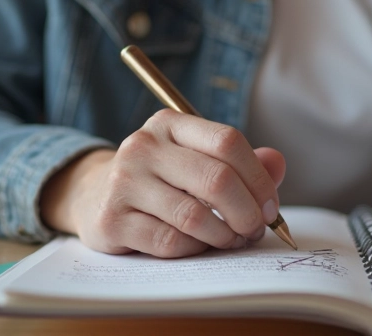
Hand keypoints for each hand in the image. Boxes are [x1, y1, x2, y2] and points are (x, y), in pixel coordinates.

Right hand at [40, 109, 285, 257]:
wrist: (94, 196)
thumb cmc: (161, 179)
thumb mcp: (197, 159)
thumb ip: (241, 161)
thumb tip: (278, 164)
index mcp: (170, 123)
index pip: (227, 141)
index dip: (258, 177)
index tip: (271, 206)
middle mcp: (144, 146)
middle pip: (215, 179)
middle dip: (247, 212)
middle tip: (255, 229)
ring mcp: (124, 182)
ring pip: (194, 216)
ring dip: (224, 236)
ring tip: (232, 240)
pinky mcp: (112, 220)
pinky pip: (170, 242)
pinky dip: (195, 249)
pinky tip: (200, 246)